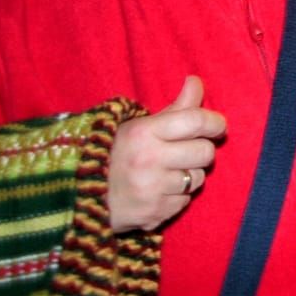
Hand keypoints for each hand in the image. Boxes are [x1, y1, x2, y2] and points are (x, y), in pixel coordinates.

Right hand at [108, 76, 226, 231]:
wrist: (77, 195)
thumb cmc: (115, 153)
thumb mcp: (139, 125)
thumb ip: (175, 107)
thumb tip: (196, 81)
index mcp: (143, 133)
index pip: (196, 121)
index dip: (215, 122)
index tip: (217, 126)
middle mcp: (148, 160)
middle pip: (205, 152)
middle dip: (201, 150)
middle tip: (185, 150)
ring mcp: (150, 190)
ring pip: (198, 179)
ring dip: (188, 175)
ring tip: (166, 172)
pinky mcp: (153, 214)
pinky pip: (184, 201)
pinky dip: (176, 196)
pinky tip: (157, 190)